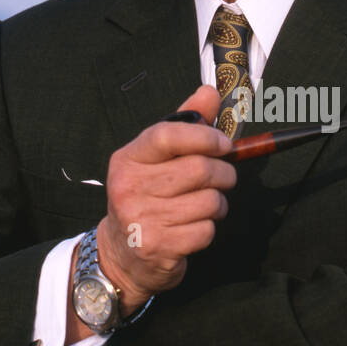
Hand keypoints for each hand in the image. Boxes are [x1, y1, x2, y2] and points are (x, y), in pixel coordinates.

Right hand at [65, 86, 235, 337]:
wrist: (121, 254)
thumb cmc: (146, 197)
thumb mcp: (156, 160)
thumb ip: (184, 125)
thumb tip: (209, 92)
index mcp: (128, 159)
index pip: (168, 135)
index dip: (205, 137)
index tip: (225, 145)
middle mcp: (129, 187)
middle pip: (199, 169)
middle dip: (224, 173)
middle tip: (225, 178)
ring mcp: (141, 219)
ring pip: (209, 201)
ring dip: (218, 204)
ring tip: (207, 206)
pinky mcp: (158, 247)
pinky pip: (206, 230)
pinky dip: (209, 229)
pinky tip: (194, 228)